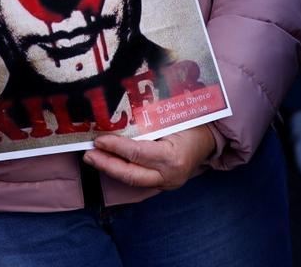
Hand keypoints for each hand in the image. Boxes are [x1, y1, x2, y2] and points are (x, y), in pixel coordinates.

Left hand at [82, 124, 215, 190]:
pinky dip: (122, 171)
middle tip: (89, 155)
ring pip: (133, 180)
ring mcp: (167, 184)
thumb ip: (147, 120)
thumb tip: (118, 115)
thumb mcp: (172, 118)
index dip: (115, 147)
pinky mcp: (164, 185)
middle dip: (106, 165)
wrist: (211, 140)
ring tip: (94, 159)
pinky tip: (109, 162)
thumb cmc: (192, 123)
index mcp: (173, 157)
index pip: (137, 153)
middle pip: (131, 174)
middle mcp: (170, 175)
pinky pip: (139, 180)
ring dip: (111, 169)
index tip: (98, 140)